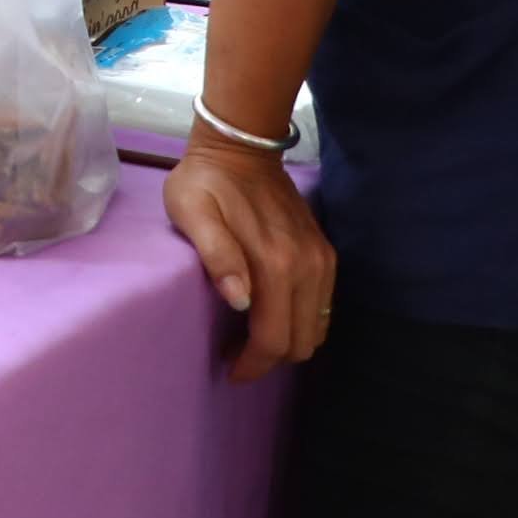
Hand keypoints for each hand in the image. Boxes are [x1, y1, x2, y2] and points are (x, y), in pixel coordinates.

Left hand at [165, 134, 335, 379]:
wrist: (241, 147)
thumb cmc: (206, 183)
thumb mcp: (192, 213)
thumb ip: (216, 256)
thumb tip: (240, 302)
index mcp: (276, 265)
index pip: (274, 339)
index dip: (253, 364)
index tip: (230, 370)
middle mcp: (309, 269)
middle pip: (301, 342)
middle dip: (270, 358)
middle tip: (237, 356)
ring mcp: (322, 261)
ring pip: (316, 329)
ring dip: (288, 342)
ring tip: (253, 340)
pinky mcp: (325, 254)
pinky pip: (324, 307)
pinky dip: (302, 322)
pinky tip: (273, 316)